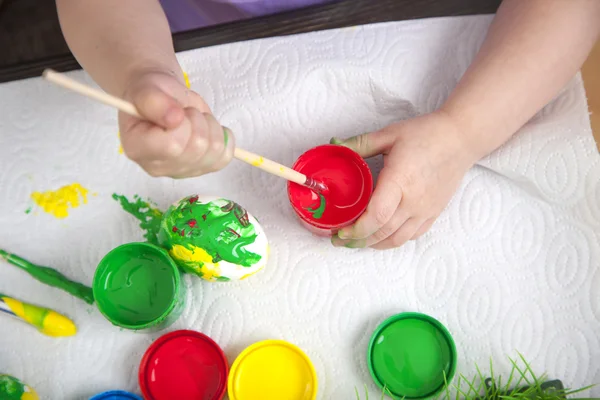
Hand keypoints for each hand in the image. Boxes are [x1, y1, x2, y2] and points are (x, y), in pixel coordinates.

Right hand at [119, 69, 234, 177]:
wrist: (162, 97)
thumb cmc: (151, 93)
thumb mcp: (147, 89)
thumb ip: (154, 102)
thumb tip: (174, 119)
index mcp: (137, 148)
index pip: (173, 145)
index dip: (183, 122)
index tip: (176, 110)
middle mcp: (157, 166)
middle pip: (198, 147)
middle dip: (198, 120)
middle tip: (185, 112)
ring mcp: (181, 171)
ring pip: (214, 152)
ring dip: (210, 126)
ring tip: (194, 118)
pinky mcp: (200, 169)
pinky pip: (224, 157)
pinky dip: (223, 137)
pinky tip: (210, 128)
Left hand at [331, 111, 477, 249]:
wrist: (460, 138)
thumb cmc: (426, 134)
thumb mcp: (390, 134)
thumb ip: (360, 144)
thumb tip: (334, 144)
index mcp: (400, 181)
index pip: (376, 216)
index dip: (356, 229)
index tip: (340, 231)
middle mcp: (414, 201)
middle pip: (382, 232)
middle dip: (358, 240)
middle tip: (339, 239)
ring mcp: (425, 210)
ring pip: (397, 239)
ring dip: (374, 244)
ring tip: (357, 242)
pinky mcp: (434, 213)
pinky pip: (412, 235)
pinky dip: (393, 240)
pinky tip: (381, 236)